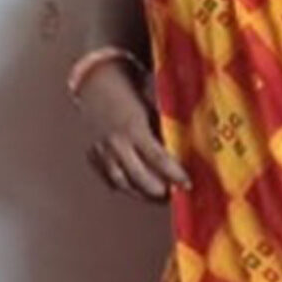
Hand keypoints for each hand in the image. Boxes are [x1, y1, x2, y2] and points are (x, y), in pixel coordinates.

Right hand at [80, 61, 187, 201]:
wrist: (96, 84)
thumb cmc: (131, 93)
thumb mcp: (151, 107)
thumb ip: (164, 128)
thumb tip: (188, 148)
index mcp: (133, 128)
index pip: (157, 158)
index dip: (174, 174)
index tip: (187, 184)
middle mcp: (115, 143)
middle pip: (138, 177)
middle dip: (157, 190)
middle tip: (173, 194)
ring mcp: (101, 151)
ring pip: (121, 182)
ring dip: (140, 193)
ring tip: (157, 197)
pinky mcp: (92, 154)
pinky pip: (107, 178)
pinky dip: (122, 185)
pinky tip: (135, 188)